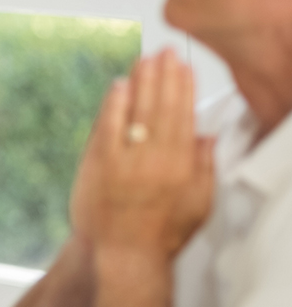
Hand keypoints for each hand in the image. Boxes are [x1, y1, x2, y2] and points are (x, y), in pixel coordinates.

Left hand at [86, 49, 214, 255]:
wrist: (123, 255)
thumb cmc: (162, 234)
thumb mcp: (199, 204)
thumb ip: (205, 168)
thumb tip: (207, 136)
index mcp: (181, 165)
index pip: (183, 116)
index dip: (183, 88)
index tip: (183, 67)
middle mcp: (154, 159)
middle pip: (159, 107)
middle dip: (162, 76)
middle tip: (163, 52)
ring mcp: (124, 160)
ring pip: (135, 112)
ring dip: (140, 82)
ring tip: (143, 60)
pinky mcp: (99, 165)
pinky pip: (107, 127)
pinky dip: (113, 105)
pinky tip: (118, 86)